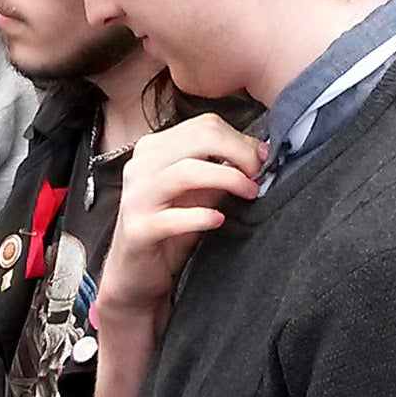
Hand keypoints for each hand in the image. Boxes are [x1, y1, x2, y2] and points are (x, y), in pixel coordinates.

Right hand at [98, 113, 263, 333]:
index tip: (260, 162)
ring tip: (249, 194)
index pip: (205, 125)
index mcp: (153, 150)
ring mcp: (136, 198)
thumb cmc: (170, 228)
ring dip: (229, 179)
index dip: (241, 140)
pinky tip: (218, 221)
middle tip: (258, 177)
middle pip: (200, 139)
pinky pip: (173, 218)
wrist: (135, 271)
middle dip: (240, 154)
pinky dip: (202, 217)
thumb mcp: (198, 192)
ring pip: (186, 172)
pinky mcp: (138, 230)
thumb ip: (221, 168)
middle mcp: (139, 167)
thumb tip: (260, 152)